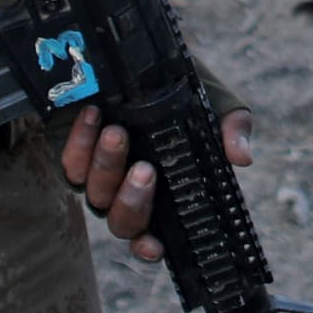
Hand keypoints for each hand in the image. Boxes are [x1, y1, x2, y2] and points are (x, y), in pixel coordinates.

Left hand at [64, 107, 252, 263]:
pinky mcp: (76, 158)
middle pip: (122, 221)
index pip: (153, 237)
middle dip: (134, 200)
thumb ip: (231, 130)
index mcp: (164, 198)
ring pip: (96, 193)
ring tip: (118, 134)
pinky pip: (71, 163)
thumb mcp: (216, 106)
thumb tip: (241, 157)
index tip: (154, 245)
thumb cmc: (187, 94)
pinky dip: (81, 142)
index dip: (149, 247)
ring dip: (107, 167)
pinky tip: (94, 117)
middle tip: (146, 169)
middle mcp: (127, 197)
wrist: (149, 64)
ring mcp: (99, 180)